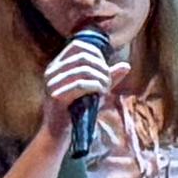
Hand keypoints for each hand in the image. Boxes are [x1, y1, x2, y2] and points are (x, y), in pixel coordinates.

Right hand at [32, 32, 115, 146]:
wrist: (60, 132)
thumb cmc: (78, 108)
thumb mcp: (95, 89)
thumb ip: (108, 76)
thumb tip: (126, 65)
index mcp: (57, 66)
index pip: (77, 45)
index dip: (96, 52)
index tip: (105, 67)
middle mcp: (51, 71)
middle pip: (83, 56)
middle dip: (101, 67)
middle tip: (109, 80)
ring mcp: (52, 83)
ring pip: (83, 70)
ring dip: (101, 78)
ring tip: (106, 88)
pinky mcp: (56, 96)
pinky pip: (80, 85)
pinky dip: (96, 86)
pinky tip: (102, 93)